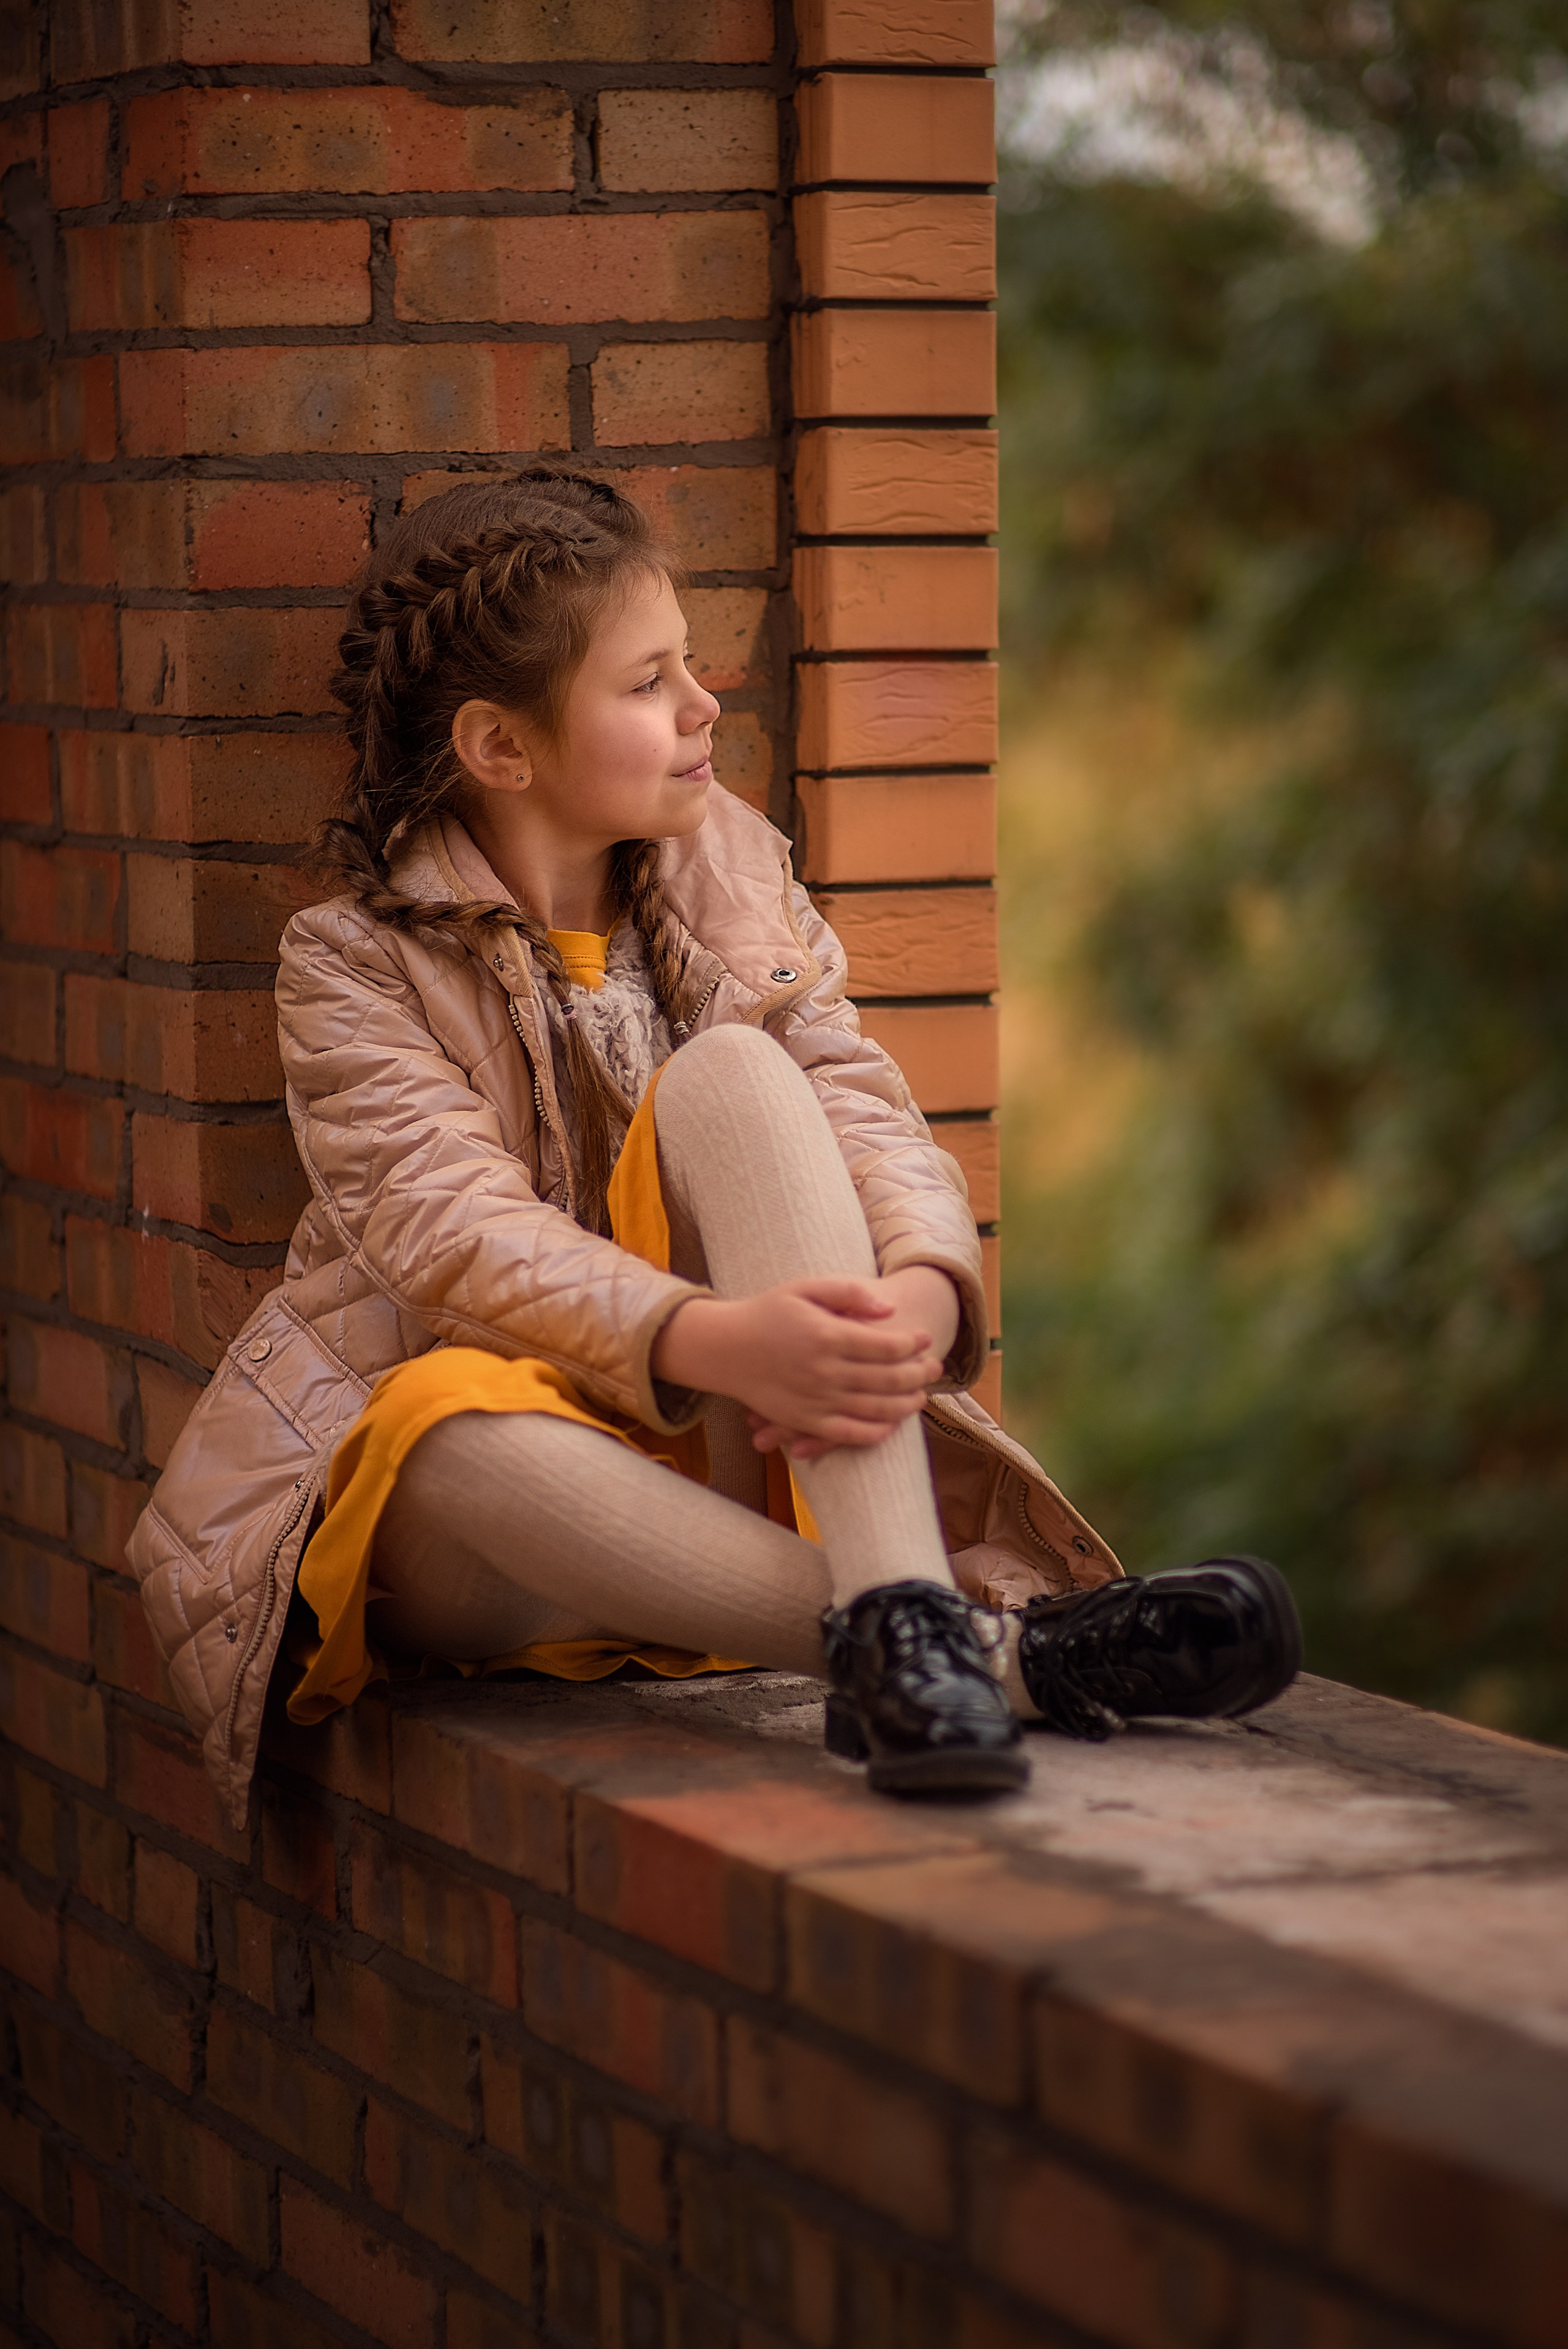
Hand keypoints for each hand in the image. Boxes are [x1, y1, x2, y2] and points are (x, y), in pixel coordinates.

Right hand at [745, 1265, 961, 1459]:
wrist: (725, 1348)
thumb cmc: (768, 1312)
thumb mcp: (805, 1288)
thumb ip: (848, 1293)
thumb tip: (889, 1310)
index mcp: (827, 1336)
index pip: (886, 1345)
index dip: (912, 1343)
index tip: (925, 1338)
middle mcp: (825, 1371)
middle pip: (888, 1378)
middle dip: (919, 1374)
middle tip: (935, 1368)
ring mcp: (816, 1400)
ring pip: (875, 1409)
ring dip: (906, 1404)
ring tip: (921, 1396)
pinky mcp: (805, 1421)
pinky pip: (848, 1434)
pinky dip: (875, 1433)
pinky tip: (891, 1425)